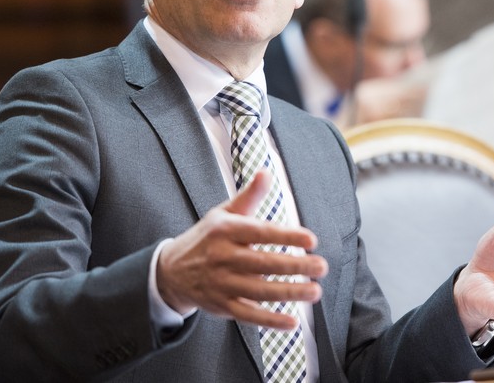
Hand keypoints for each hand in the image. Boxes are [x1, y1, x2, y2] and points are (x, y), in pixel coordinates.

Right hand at [156, 171, 328, 329]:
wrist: (172, 270)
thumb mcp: (223, 213)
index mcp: (226, 231)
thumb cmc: (208, 237)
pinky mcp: (222, 306)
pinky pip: (248, 316)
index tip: (311, 239)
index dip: (286, 237)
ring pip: (260, 291)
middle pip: (263, 264)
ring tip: (316, 291)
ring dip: (290, 293)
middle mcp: (222, 257)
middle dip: (296, 266)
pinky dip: (270, 321)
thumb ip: (249, 196)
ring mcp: (221, 284)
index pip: (260, 233)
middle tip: (322, 266)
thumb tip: (266, 172)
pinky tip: (292, 322)